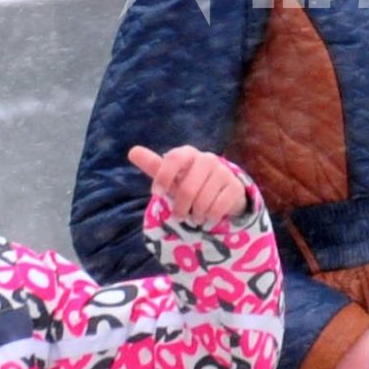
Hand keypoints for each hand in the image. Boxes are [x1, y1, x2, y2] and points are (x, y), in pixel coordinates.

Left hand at [128, 144, 246, 225]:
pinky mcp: (235, 187)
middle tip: (179, 216)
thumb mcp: (171, 176)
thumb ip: (153, 165)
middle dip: (180, 208)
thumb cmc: (189, 182)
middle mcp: (207, 159)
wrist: (221, 190)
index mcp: (188, 154)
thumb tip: (132, 151)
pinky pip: (218, 207)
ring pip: (203, 201)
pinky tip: (209, 216)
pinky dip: (210, 217)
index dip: (163, 177)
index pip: (174, 158)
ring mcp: (224, 172)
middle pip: (187, 189)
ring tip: (195, 216)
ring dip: (196, 215)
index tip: (157, 194)